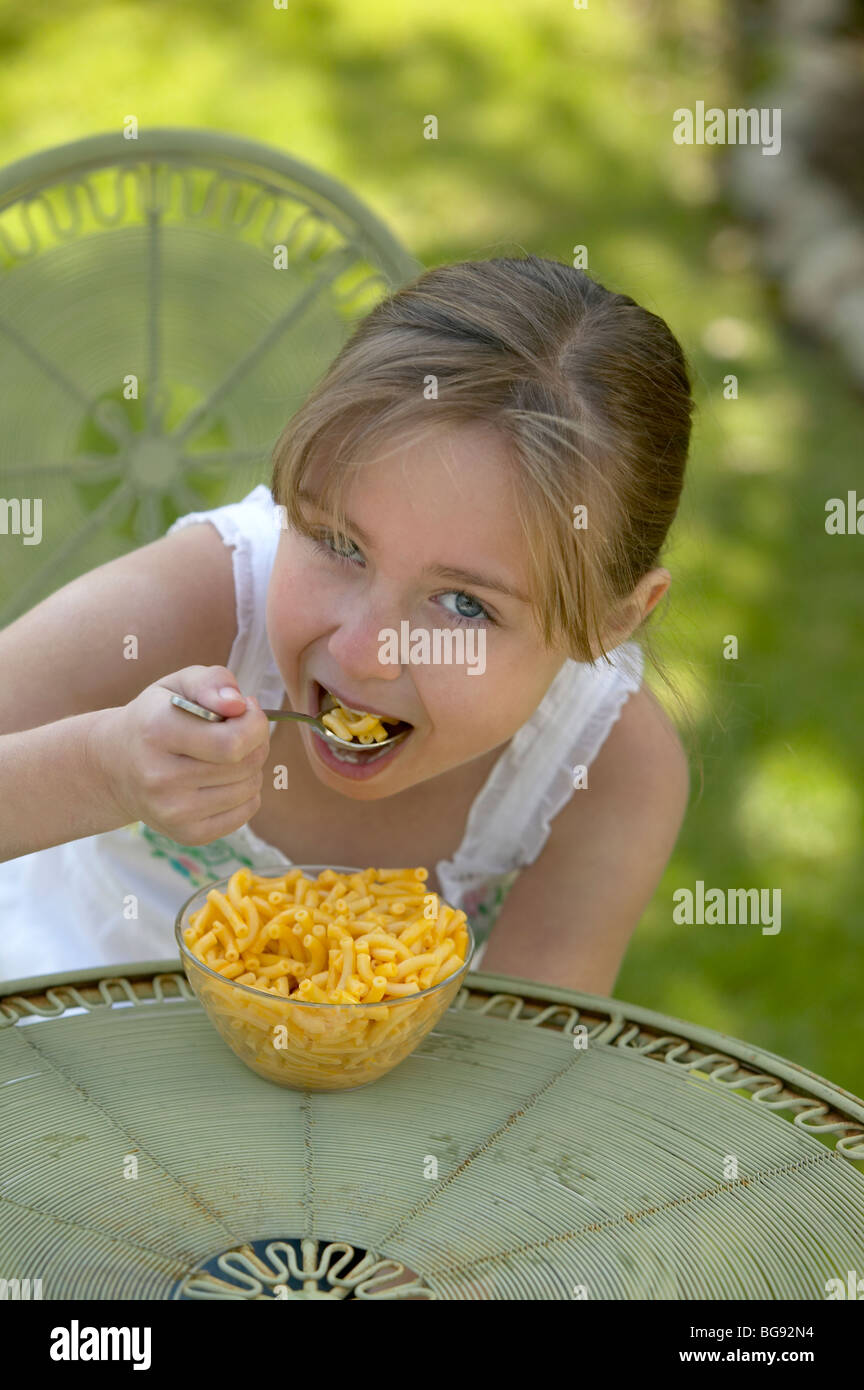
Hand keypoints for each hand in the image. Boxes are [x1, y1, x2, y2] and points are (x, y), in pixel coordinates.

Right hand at [91, 665, 271, 844]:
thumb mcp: (177, 684)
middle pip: (245, 765)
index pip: (232, 742)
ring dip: (251, 768)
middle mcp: (160, 777)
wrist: (115, 766)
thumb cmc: (156, 718)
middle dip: (256, 743)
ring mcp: (172, 812)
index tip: (246, 712)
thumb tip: (239, 704)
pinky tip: (223, 780)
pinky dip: (246, 794)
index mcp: (157, 732)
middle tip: (239, 732)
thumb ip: (212, 681)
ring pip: (249, 789)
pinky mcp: (186, 835)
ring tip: (227, 755)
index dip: (255, 725)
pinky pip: (245, 813)